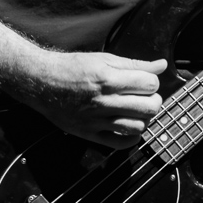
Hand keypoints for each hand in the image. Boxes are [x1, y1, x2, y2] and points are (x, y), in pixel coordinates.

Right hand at [25, 49, 166, 145]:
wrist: (42, 83)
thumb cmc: (72, 68)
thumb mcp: (104, 59)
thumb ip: (135, 64)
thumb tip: (161, 65)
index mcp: (109, 79)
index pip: (150, 84)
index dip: (152, 82)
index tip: (144, 82)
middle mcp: (104, 101)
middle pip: (149, 107)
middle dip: (153, 101)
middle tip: (145, 98)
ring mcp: (97, 120)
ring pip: (138, 127)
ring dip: (144, 119)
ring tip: (137, 112)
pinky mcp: (90, 134)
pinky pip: (120, 143)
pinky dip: (132, 137)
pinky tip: (129, 127)